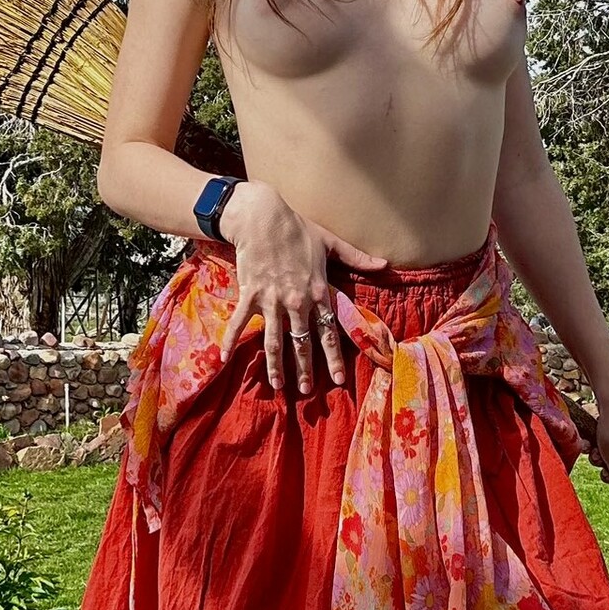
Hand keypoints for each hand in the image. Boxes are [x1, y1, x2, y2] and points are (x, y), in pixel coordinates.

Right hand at [215, 182, 388, 395]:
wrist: (264, 218)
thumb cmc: (298, 229)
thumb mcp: (331, 243)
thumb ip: (356, 258)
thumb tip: (385, 265)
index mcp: (318, 291)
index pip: (329, 331)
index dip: (334, 357)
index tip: (338, 379)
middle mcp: (296, 301)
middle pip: (302, 342)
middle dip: (305, 369)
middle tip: (307, 391)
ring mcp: (272, 300)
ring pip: (275, 340)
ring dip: (276, 365)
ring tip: (278, 385)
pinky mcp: (250, 294)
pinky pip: (240, 322)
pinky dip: (230, 339)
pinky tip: (224, 358)